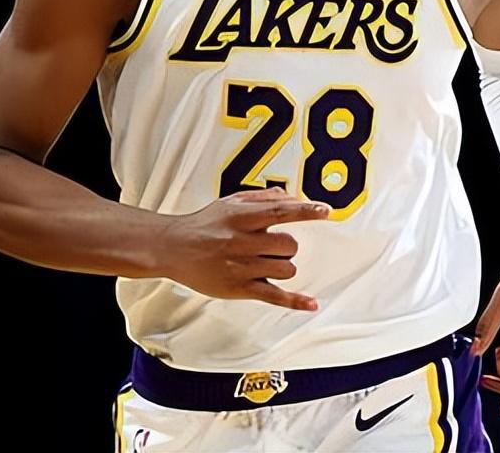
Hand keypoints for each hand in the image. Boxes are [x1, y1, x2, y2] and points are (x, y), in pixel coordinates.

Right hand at [160, 186, 331, 310]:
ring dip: (283, 265)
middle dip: (287, 246)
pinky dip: (296, 301)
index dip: (306, 210)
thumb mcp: (230, 202)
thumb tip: (291, 197)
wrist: (173, 248)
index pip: (280, 211)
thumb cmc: (203, 225)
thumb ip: (262, 198)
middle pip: (288, 245)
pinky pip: (275, 296)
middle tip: (273, 245)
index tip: (325, 210)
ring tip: (265, 261)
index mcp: (242, 217)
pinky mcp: (240, 288)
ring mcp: (242, 267)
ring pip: (286, 269)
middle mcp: (242, 241)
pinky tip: (311, 302)